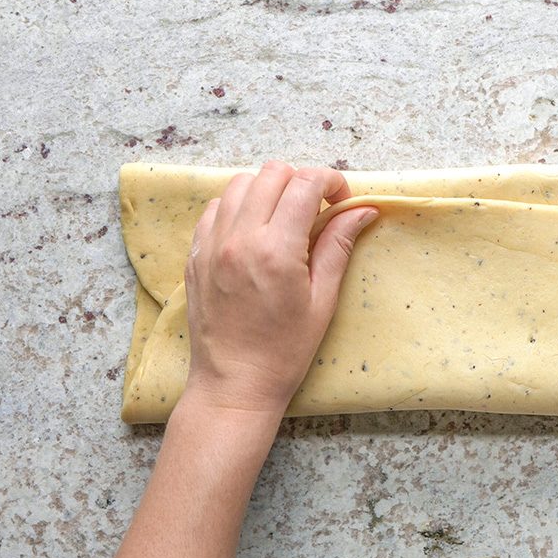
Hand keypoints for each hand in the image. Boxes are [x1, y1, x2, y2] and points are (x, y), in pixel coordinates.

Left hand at [182, 160, 377, 415]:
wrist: (234, 384)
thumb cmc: (285, 350)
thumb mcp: (322, 300)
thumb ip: (338, 246)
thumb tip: (362, 209)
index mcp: (276, 249)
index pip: (305, 183)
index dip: (331, 181)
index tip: (343, 200)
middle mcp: (239, 238)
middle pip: (272, 173)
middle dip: (302, 181)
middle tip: (318, 209)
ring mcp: (211, 245)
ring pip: (239, 183)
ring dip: (269, 189)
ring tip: (285, 218)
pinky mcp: (195, 255)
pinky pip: (215, 208)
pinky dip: (238, 206)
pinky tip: (254, 231)